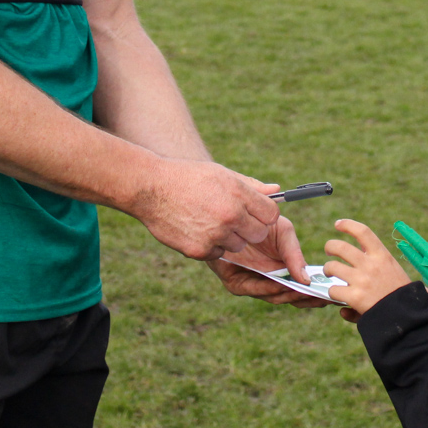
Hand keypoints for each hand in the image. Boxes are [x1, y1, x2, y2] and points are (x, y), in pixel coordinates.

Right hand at [133, 160, 280, 260]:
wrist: (151, 188)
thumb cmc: (189, 177)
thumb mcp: (222, 174)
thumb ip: (251, 186)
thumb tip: (276, 190)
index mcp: (238, 194)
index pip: (271, 215)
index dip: (265, 215)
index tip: (256, 214)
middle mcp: (230, 216)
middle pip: (259, 234)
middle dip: (250, 229)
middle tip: (234, 220)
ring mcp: (215, 235)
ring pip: (238, 246)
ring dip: (230, 238)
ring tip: (210, 221)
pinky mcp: (200, 250)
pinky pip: (217, 253)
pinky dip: (211, 246)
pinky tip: (197, 229)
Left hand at [209, 216, 326, 307]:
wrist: (229, 214)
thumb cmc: (258, 221)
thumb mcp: (284, 232)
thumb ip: (295, 254)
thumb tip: (308, 279)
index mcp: (284, 271)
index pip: (302, 288)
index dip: (317, 294)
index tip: (333, 296)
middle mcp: (269, 282)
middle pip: (291, 298)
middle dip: (307, 300)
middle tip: (323, 298)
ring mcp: (253, 285)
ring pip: (274, 297)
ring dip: (290, 294)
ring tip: (304, 290)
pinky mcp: (236, 283)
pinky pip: (254, 289)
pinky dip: (268, 288)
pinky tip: (280, 284)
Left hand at [323, 219, 415, 322]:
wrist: (407, 315)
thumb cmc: (401, 295)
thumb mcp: (393, 272)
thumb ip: (375, 268)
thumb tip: (364, 266)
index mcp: (382, 255)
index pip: (363, 232)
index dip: (348, 225)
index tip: (338, 224)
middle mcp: (370, 265)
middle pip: (341, 247)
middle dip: (330, 246)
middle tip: (328, 250)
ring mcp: (361, 280)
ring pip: (332, 267)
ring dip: (328, 269)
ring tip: (329, 272)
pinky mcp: (354, 297)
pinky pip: (333, 290)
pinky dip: (332, 293)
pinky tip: (336, 296)